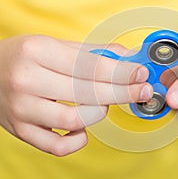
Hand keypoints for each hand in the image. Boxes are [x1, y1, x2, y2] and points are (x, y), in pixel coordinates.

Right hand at [0, 35, 151, 155]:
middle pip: (88, 92)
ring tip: (102, 103)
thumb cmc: (25, 57)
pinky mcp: (21, 131)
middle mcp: (27, 80)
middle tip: (143, 91)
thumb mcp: (56, 45)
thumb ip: (93, 52)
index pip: (91, 66)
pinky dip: (78, 140)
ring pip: (75, 120)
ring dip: (99, 112)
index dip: (122, 72)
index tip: (142, 74)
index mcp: (37, 51)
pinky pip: (57, 146)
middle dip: (123, 92)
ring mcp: (22, 109)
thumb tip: (128, 57)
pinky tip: (82, 128)